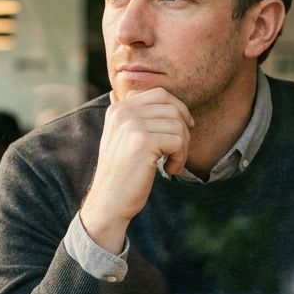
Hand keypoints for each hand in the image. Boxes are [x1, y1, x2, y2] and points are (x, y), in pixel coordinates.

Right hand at [79, 87, 193, 251]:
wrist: (110, 201)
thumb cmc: (121, 172)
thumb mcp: (119, 138)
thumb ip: (125, 116)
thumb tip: (115, 92)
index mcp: (118, 109)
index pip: (160, 93)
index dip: (178, 109)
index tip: (183, 129)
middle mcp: (123, 112)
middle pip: (172, 107)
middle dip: (183, 129)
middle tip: (179, 151)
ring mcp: (132, 125)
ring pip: (178, 124)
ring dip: (183, 147)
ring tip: (172, 163)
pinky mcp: (143, 141)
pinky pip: (178, 141)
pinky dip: (180, 158)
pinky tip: (169, 170)